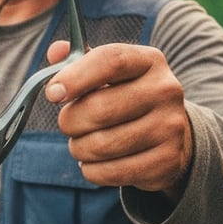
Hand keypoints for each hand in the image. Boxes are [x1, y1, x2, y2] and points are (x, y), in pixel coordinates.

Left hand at [44, 41, 192, 200]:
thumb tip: (56, 51)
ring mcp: (171, 127)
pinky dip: (92, 170)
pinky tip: (95, 161)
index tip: (52, 93)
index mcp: (148, 60)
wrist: (168, 131)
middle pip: (99, 109)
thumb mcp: (105, 71)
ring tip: (82, 142)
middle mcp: (165, 90)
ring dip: (78, 148)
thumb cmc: (122, 95)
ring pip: (101, 145)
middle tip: (67, 123)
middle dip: (69, 121)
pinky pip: (111, 172)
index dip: (75, 77)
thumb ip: (76, 59)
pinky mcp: (168, 161)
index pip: (110, 60)